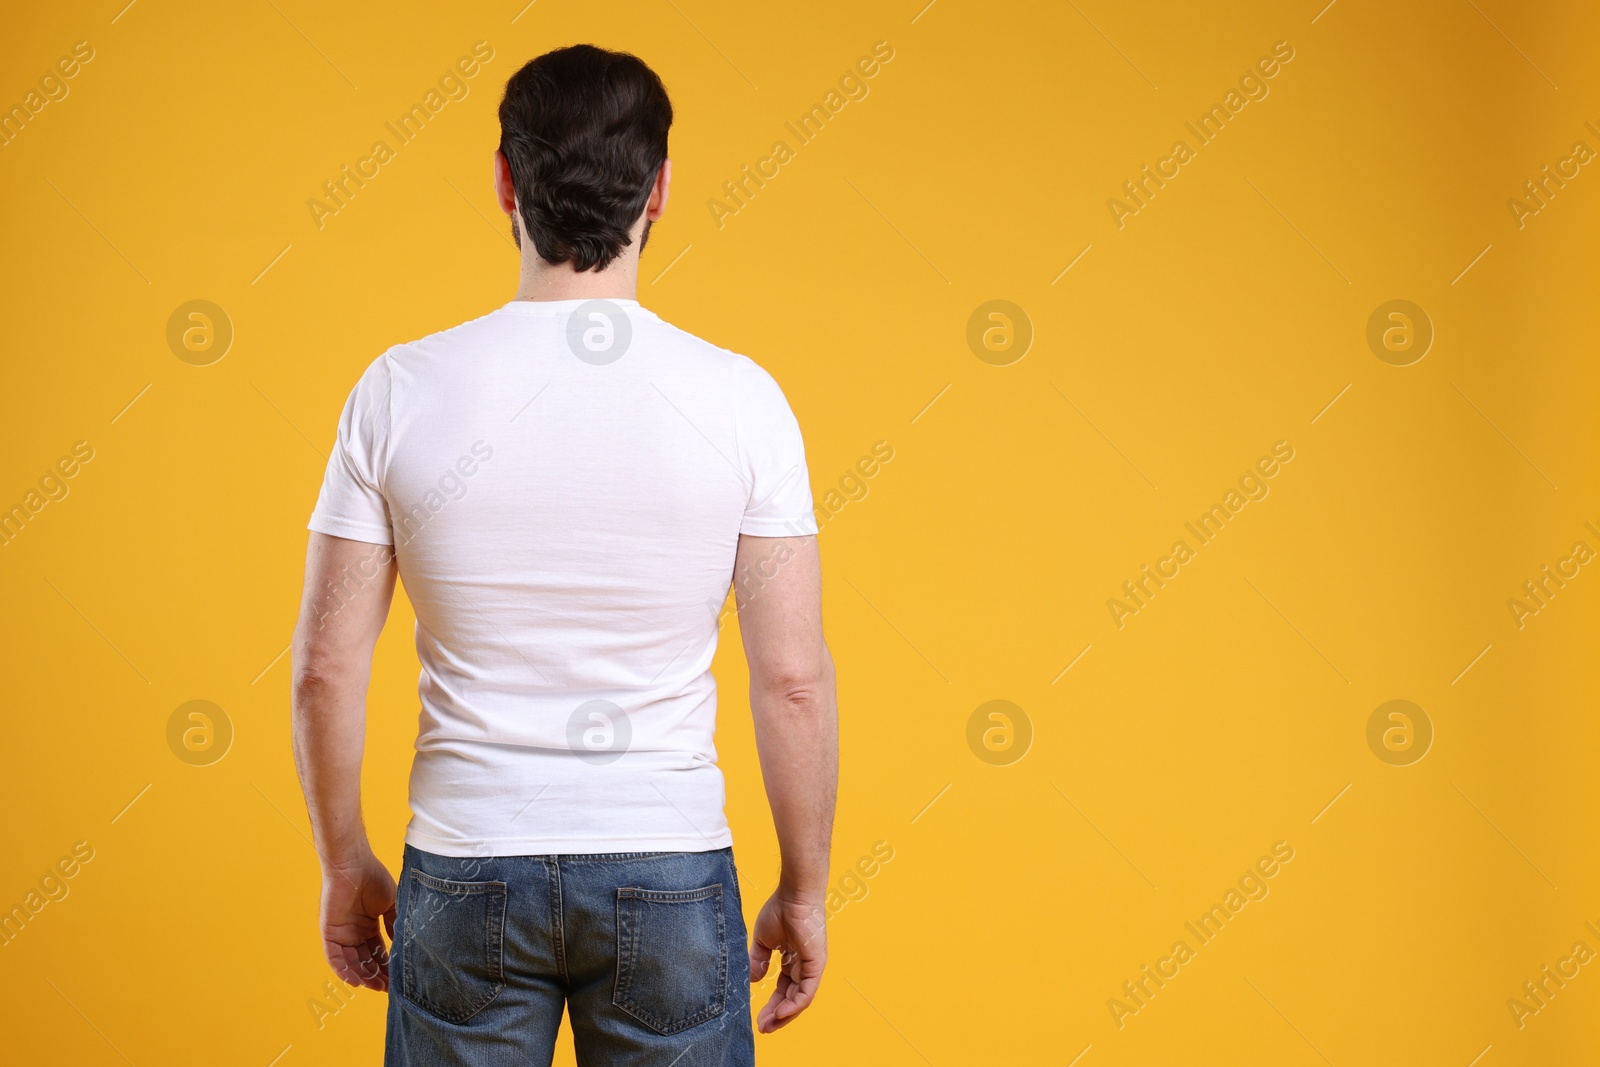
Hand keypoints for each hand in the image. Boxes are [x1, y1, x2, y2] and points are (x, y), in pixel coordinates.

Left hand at [320, 848, 396, 991]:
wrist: (354, 864)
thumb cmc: (374, 878)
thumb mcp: (392, 905)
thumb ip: (396, 925)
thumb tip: (402, 947)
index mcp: (369, 926)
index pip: (379, 952)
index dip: (387, 966)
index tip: (398, 980)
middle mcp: (355, 932)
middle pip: (366, 961)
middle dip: (377, 975)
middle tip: (389, 988)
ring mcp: (342, 933)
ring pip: (351, 963)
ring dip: (363, 976)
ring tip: (376, 987)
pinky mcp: (329, 933)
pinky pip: (335, 957)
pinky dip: (344, 970)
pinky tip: (356, 980)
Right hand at [747, 889, 826, 1032]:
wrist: (793, 894)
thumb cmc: (780, 909)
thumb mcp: (763, 940)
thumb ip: (758, 961)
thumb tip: (752, 981)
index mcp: (792, 960)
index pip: (784, 989)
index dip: (771, 1004)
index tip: (758, 1019)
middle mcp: (804, 966)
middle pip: (792, 998)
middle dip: (777, 1015)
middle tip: (762, 1028)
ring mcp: (811, 966)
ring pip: (800, 999)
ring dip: (784, 1015)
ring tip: (768, 1026)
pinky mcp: (816, 964)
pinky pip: (807, 991)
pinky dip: (795, 1005)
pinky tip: (781, 1013)